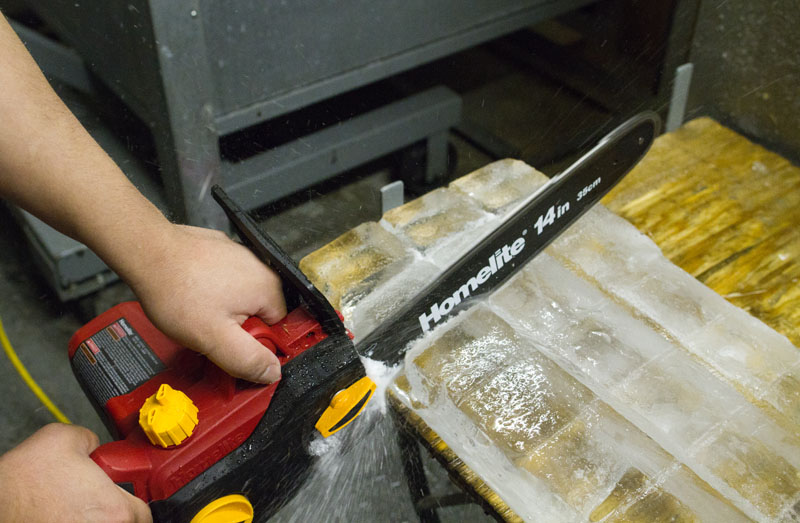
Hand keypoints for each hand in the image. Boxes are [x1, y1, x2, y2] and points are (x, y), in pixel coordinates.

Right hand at [0, 424, 151, 522]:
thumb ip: (94, 440)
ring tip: (77, 507)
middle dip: (116, 511)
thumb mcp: (65, 438)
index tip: (128, 494)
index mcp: (114, 509)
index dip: (136, 498)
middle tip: (99, 499)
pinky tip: (62, 515)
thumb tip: (96, 446)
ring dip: (96, 518)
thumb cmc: (23, 481)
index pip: (145, 512)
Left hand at [131, 224, 286, 383]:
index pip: (277, 330)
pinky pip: (222, 280)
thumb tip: (272, 372)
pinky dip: (209, 290)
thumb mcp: (214, 339)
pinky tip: (191, 294)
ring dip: (220, 309)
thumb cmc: (177, 290)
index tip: (228, 345)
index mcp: (268, 288)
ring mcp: (239, 256)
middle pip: (258, 313)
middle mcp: (259, 267)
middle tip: (207, 329)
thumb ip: (248, 359)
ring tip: (195, 310)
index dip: (254, 345)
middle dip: (234, 327)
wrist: (147, 253)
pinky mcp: (220, 251)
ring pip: (238, 298)